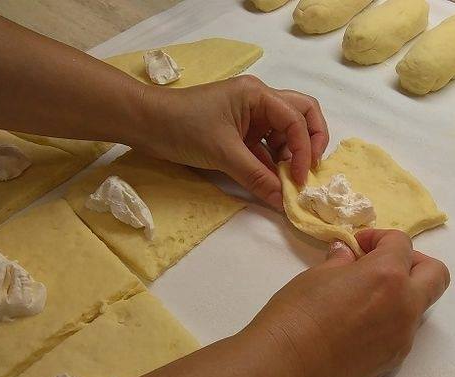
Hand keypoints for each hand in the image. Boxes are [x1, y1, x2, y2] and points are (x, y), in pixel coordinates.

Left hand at [134, 75, 328, 209]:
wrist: (144, 124)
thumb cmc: (182, 127)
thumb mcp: (223, 153)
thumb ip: (257, 178)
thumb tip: (283, 203)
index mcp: (258, 95)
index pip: (297, 119)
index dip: (304, 150)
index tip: (297, 180)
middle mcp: (259, 101)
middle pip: (301, 115)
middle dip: (311, 142)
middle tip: (308, 170)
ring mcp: (249, 116)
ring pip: (285, 133)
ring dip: (291, 156)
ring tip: (287, 181)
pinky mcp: (239, 132)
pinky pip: (266, 146)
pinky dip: (272, 163)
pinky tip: (271, 182)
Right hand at [244, 229, 449, 376]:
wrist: (286, 370)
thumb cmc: (296, 315)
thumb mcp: (316, 276)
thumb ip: (342, 262)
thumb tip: (347, 255)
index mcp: (388, 276)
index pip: (402, 244)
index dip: (380, 238)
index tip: (358, 245)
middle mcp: (405, 305)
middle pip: (435, 274)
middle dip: (413, 261)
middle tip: (380, 264)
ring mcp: (403, 336)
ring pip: (420, 304)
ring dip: (402, 292)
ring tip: (364, 295)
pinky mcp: (394, 359)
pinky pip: (404, 329)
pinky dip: (390, 317)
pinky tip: (357, 323)